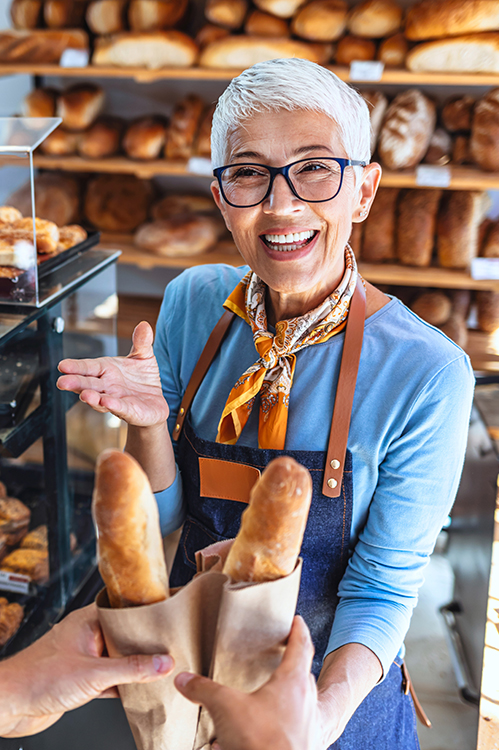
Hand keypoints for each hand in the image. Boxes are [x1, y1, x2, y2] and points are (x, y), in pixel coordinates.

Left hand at [0, 604, 173, 737]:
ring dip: (136, 668)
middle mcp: (86, 636)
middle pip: (124, 637)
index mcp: (88, 621)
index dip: (148, 615)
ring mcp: (83, 659)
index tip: (170, 618)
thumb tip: (161, 663)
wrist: (8, 705)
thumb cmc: (37, 677)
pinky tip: (140, 691)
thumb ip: (130, 669)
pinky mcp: (80, 681)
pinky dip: (124, 685)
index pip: (125, 612)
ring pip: (118, 660)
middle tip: (172, 646)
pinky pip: (110, 680)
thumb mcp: (93, 673)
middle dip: (146, 645)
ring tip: (162, 669)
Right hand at [57, 321, 168, 426]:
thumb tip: (144, 325)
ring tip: (85, 395)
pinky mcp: (129, 411)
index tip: (62, 365)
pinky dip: (113, 405)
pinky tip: (107, 402)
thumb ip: (141, 342)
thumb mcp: (143, 357)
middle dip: (75, 383)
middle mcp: (107, 386)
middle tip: (62, 382)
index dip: (75, 367)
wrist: (154, 402)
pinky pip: (120, 408)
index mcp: (106, 370)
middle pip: (87, 384)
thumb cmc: (143, 379)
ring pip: (99, 399)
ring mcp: (116, 400)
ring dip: (91, 398)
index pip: (88, 367)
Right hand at [174, 616, 321, 749]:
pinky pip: (296, 727)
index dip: (298, 630)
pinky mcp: (306, 745)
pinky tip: (261, 731)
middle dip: (292, 665)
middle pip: (303, 674)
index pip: (301, 645)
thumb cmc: (264, 743)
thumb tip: (185, 680)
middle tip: (282, 657)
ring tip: (267, 697)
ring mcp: (310, 726)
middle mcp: (307, 701)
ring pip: (301, 702)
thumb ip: (204, 690)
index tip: (297, 620)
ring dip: (287, 696)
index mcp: (292, 682)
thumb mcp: (226, 708)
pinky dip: (282, 722)